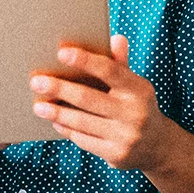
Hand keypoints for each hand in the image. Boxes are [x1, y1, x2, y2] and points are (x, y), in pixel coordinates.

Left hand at [30, 34, 168, 171]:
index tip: (61, 52)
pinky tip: (55, 121)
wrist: (157, 146)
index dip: (85, 60)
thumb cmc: (137, 107)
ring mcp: (126, 136)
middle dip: (59, 89)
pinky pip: (83, 139)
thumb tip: (116, 38)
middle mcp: (134, 113)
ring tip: (38, 106)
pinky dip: (67, 129)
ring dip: (56, 112)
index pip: (110, 70)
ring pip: (81, 121)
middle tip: (36, 82)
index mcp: (139, 89)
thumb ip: (121, 65)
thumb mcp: (135, 86)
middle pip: (88, 97)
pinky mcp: (116, 155)